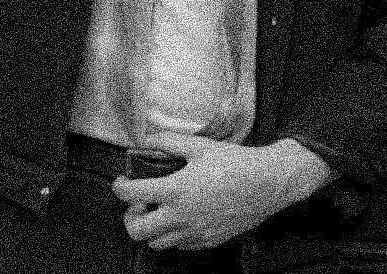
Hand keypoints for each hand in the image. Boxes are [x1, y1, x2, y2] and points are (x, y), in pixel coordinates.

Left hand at [112, 133, 333, 250]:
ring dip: (150, 228)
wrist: (267, 184)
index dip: (118, 186)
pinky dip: (171, 235)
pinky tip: (179, 216)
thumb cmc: (232, 162)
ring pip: (156, 244)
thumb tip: (144, 139)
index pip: (130, 195)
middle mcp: (181, 218)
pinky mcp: (209, 242)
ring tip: (158, 209)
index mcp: (175, 191)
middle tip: (138, 201)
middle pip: (136, 231)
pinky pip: (179, 246)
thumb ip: (166, 141)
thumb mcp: (197, 145)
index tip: (121, 180)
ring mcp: (195, 234)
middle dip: (129, 216)